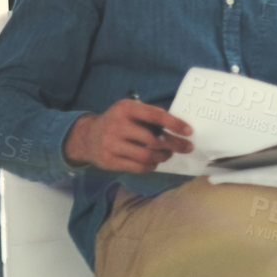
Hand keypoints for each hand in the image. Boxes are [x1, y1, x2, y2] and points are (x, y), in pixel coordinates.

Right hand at [62, 98, 192, 172]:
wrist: (87, 136)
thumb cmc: (117, 122)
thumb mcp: (130, 110)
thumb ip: (150, 115)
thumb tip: (179, 127)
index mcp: (126, 109)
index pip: (155, 116)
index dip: (174, 124)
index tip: (189, 131)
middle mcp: (117, 125)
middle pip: (153, 139)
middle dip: (174, 145)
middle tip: (186, 148)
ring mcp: (111, 144)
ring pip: (147, 156)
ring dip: (163, 157)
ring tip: (167, 154)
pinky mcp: (109, 160)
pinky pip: (138, 167)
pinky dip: (150, 166)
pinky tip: (153, 162)